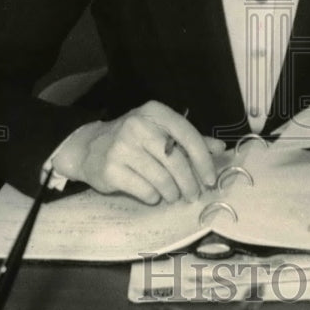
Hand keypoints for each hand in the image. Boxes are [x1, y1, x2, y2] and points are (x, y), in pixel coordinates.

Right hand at [52, 101, 223, 203]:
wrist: (89, 146)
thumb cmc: (133, 140)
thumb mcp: (160, 131)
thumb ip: (190, 140)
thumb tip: (220, 148)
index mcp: (155, 112)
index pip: (188, 135)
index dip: (203, 160)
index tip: (210, 179)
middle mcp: (138, 125)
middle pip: (176, 160)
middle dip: (189, 182)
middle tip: (193, 195)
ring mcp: (122, 147)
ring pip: (161, 178)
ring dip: (172, 192)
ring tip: (173, 195)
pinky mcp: (110, 168)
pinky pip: (144, 190)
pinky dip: (153, 196)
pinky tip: (153, 195)